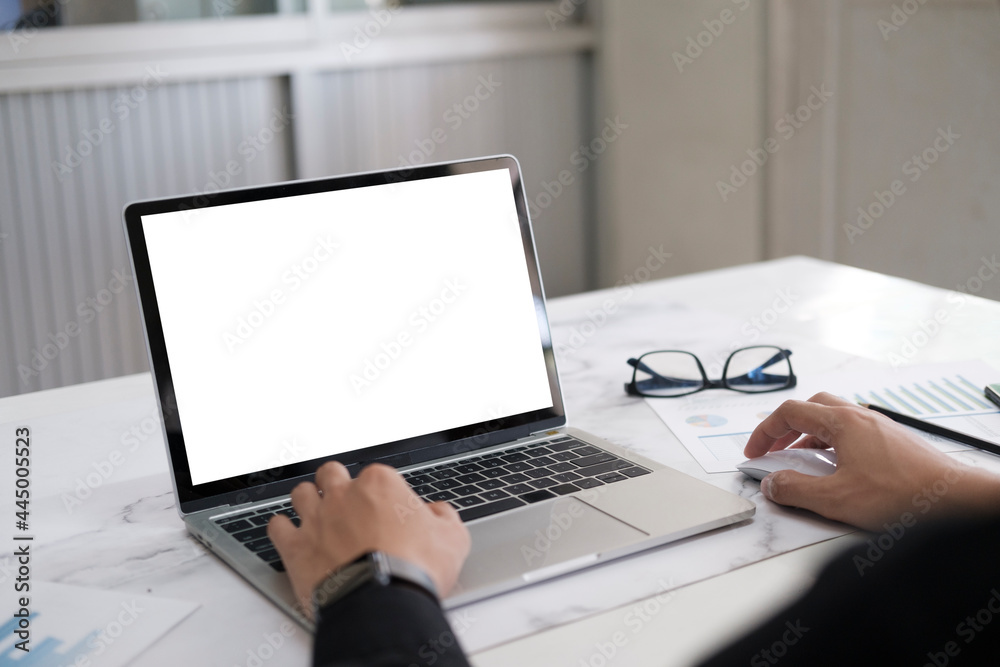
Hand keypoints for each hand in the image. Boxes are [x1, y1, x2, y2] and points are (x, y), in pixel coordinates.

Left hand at [267, 462, 470, 617]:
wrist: (382, 600)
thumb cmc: (414, 568)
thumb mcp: (451, 539)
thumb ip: (444, 517)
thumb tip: (439, 513)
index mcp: (380, 484)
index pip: (376, 475)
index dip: (381, 492)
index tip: (385, 507)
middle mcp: (344, 494)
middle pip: (331, 474)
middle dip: (335, 483)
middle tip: (344, 499)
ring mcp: (316, 518)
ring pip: (301, 494)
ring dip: (308, 501)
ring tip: (316, 513)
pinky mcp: (295, 547)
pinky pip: (276, 527)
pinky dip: (281, 529)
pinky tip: (288, 534)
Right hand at [744, 392, 999, 530]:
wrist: (956, 500)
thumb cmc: (904, 496)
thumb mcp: (836, 499)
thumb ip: (795, 490)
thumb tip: (771, 484)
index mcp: (842, 422)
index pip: (790, 412)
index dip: (764, 431)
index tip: (755, 452)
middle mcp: (861, 418)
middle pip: (812, 407)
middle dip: (786, 426)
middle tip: (774, 449)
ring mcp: (880, 428)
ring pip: (833, 419)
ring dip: (810, 436)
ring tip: (801, 462)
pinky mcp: (893, 442)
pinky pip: (852, 433)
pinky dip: (832, 444)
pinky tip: (836, 470)